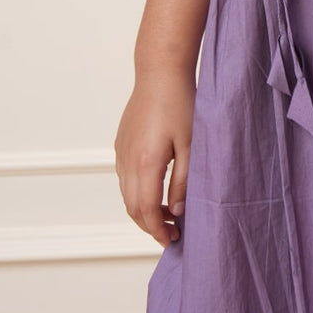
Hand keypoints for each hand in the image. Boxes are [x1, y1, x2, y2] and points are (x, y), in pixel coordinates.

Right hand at [115, 70, 195, 247]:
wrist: (160, 72)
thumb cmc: (181, 103)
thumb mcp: (191, 144)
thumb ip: (184, 181)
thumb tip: (178, 211)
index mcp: (146, 164)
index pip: (147, 211)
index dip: (158, 231)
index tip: (172, 240)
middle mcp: (128, 161)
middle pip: (133, 208)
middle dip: (151, 226)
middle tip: (172, 233)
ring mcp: (121, 152)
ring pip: (126, 195)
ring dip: (143, 210)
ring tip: (168, 213)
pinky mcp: (121, 143)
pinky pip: (124, 178)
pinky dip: (137, 192)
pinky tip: (156, 189)